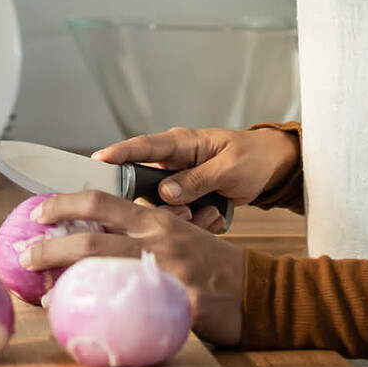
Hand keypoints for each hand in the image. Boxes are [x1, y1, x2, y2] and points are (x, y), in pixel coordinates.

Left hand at [23, 192, 245, 346]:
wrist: (260, 292)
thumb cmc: (214, 263)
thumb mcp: (180, 233)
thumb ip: (143, 232)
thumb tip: (94, 234)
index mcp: (155, 220)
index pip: (100, 201)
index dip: (63, 203)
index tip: (37, 212)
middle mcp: (157, 241)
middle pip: (90, 240)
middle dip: (49, 248)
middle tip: (24, 257)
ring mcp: (166, 275)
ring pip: (102, 273)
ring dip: (64, 283)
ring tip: (41, 295)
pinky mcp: (175, 308)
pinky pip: (131, 314)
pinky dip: (102, 319)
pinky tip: (85, 327)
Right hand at [94, 126, 298, 232]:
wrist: (269, 167)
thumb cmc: (251, 157)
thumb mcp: (230, 167)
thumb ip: (198, 178)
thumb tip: (165, 192)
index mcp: (180, 144)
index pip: (143, 146)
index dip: (119, 153)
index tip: (98, 162)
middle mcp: (171, 162)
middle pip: (143, 186)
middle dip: (160, 206)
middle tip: (186, 213)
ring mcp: (176, 182)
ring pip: (159, 207)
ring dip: (183, 217)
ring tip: (211, 213)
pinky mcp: (184, 201)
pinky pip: (177, 218)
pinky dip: (197, 222)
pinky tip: (216, 216)